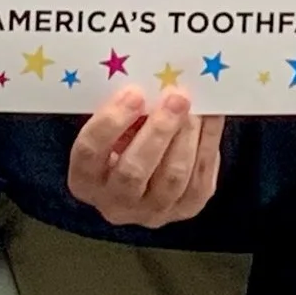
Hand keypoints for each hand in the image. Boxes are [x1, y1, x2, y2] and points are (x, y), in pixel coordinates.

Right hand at [66, 84, 222, 227]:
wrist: (150, 176)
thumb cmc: (126, 138)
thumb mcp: (114, 127)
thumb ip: (125, 111)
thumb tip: (154, 81)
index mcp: (84, 180)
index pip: (89, 152)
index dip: (110, 122)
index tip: (134, 93)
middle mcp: (114, 204)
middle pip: (132, 172)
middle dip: (157, 131)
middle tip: (176, 98)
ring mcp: (151, 212)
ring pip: (171, 178)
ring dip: (186, 136)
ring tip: (195, 106)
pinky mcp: (186, 209)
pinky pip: (199, 178)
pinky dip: (208, 143)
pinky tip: (211, 117)